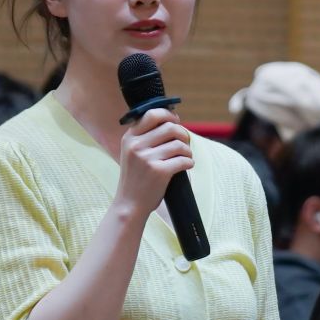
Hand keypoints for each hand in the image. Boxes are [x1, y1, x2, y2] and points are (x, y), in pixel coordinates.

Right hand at [113, 107, 192, 221]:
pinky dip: (189, 162)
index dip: (169, 115)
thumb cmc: (135, 178)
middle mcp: (136, 145)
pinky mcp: (159, 171)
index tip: (176, 121)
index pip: (152, 114)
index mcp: (129, 138)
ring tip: (186, 157)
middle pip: (170, 127)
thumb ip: (145, 137)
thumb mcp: (131, 153)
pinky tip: (187, 166)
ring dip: (187, 150)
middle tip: (185, 142)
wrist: (129, 205)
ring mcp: (147, 158)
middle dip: (182, 133)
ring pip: (179, 144)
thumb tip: (172, 122)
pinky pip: (183, 160)